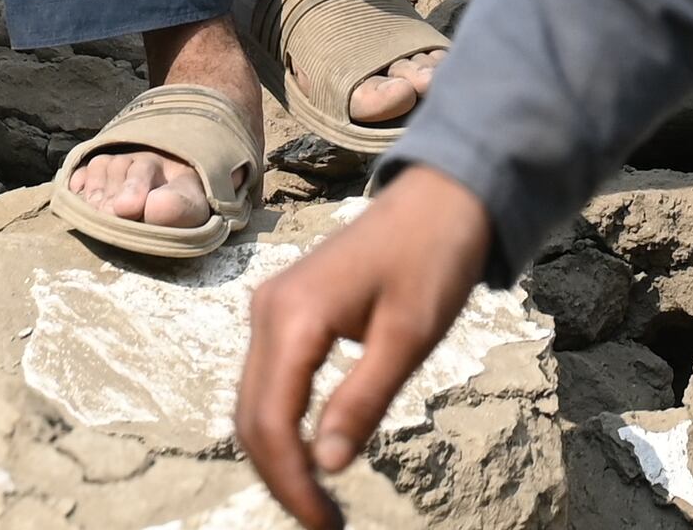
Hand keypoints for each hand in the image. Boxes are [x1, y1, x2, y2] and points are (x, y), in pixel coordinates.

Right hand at [237, 166, 494, 526]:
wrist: (442, 196)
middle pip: (251, 418)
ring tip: (319, 500)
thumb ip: (363, 401)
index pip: (271, 422)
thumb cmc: (434, 259)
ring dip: (279, 456)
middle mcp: (268, 311)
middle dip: (281, 478)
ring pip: (253, 402)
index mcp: (293, 317)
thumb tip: (326, 467)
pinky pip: (267, 380)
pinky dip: (282, 425)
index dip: (291, 483)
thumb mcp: (409, 337)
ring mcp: (272, 307)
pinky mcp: (285, 310)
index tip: (325, 524)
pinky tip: (314, 452)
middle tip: (324, 523)